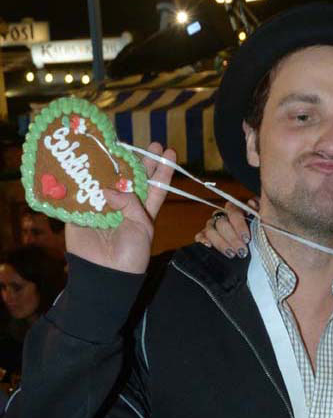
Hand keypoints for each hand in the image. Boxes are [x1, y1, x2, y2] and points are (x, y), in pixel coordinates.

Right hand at [64, 143, 175, 275]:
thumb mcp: (142, 227)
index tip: (167, 151)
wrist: (105, 274)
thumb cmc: (130, 255)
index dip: (161, 170)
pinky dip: (84, 175)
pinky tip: (89, 157)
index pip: (154, 187)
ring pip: (108, 178)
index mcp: (142, 211)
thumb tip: (108, 187)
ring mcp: (101, 205)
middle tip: (151, 144)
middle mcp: (123, 205)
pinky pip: (82, 189)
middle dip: (141, 159)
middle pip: (132, 177)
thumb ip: (131, 203)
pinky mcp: (80, 209)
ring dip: (113, 162)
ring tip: (121, 144)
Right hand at [194, 200, 256, 256]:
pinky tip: (209, 246)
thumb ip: (257, 210)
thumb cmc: (256, 232)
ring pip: (210, 230)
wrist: (252, 246)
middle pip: (222, 223)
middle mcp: (222, 216)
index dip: (239, 225)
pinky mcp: (205, 236)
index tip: (247, 238)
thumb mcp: (261, 220)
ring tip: (231, 254)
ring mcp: (212, 226)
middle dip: (232, 238)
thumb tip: (252, 203)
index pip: (233, 212)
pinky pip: (200, 235)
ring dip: (221, 243)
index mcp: (235, 210)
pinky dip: (202, 240)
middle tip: (241, 251)